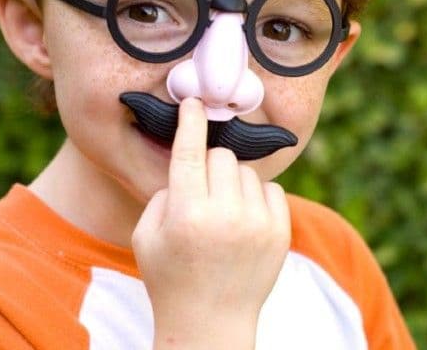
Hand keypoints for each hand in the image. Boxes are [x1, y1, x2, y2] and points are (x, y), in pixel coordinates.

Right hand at [132, 98, 290, 349]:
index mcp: (187, 214)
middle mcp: (225, 215)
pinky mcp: (280, 232)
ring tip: (222, 214)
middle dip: (208, 166)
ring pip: (246, 171)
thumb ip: (163, 194)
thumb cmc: (170, 278)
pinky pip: (271, 189)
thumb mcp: (146, 237)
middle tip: (201, 192)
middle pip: (221, 156)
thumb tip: (190, 162)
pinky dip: (256, 197)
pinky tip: (243, 221)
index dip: (191, 122)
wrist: (211, 323)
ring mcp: (257, 224)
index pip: (189, 152)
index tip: (194, 102)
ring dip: (232, 183)